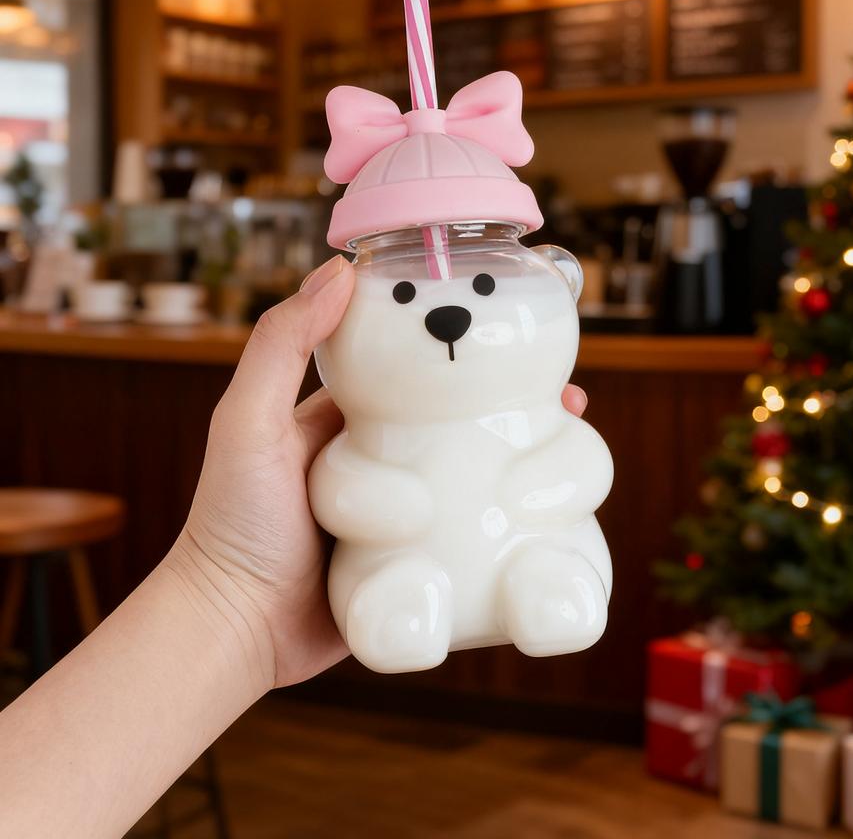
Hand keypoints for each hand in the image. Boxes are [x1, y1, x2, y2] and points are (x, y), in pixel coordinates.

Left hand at [166, 257, 589, 691]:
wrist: (235, 629)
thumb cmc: (232, 521)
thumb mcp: (247, 421)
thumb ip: (281, 345)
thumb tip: (340, 270)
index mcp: (352, 419)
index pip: (421, 373)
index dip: (469, 353)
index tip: (513, 333)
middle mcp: (389, 461)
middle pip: (467, 422)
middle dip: (519, 407)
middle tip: (569, 400)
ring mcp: (411, 514)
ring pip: (485, 477)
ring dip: (531, 460)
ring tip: (573, 449)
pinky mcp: (423, 562)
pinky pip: (478, 536)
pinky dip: (516, 524)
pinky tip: (552, 517)